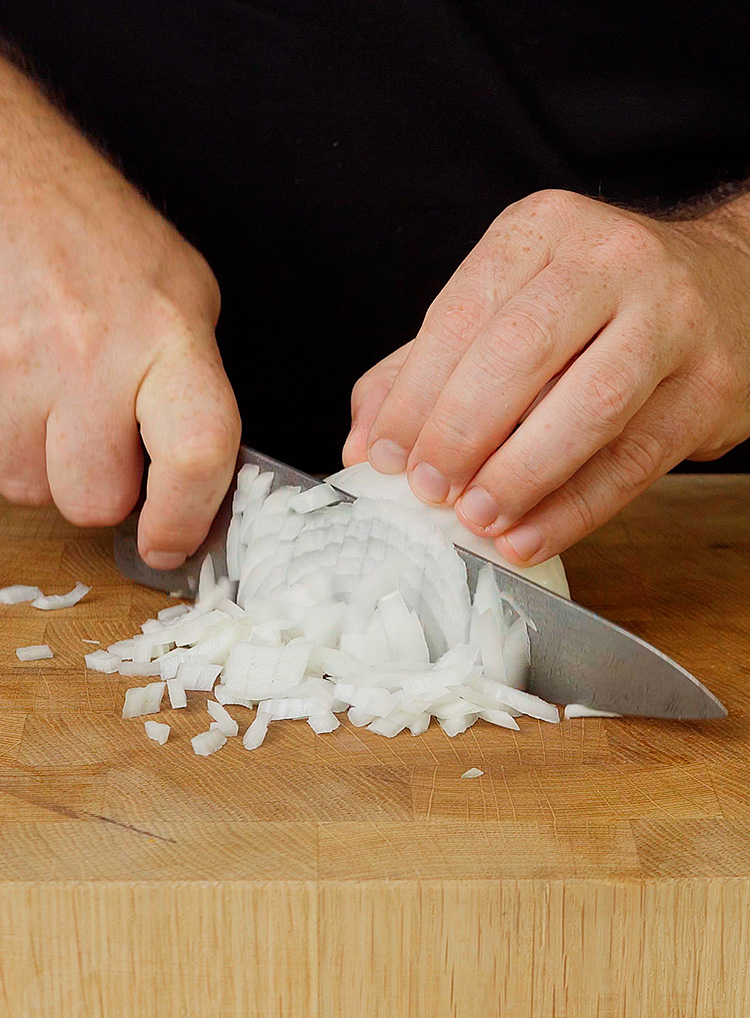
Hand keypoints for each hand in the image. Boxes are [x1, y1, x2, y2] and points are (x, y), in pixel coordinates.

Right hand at [0, 59, 239, 568]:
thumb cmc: (96, 233)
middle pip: (93, 499)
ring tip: (52, 395)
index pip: (197, 452)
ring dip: (42, 461)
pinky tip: (19, 390)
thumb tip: (204, 469)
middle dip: (99, 484)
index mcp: (169, 335)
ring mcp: (14, 366)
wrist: (11, 174)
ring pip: (28, 487)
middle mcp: (90, 355)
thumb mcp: (182, 296)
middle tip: (99, 431)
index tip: (171, 542)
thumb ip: (195, 383)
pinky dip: (5, 438)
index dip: (185, 518)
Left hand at [344, 188, 749, 563]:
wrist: (728, 286)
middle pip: (521, 352)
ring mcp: (672, 321)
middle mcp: (612, 262)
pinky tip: (527, 535)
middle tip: (427, 488)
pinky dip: (573, 509)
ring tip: (474, 518)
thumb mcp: (507, 305)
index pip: (461, 314)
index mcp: (543, 230)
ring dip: (520, 474)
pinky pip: (633, 461)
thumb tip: (363, 440)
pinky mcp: (710, 389)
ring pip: (587, 407)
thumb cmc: (593, 306)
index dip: (416, 393)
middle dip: (461, 431)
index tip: (382, 454)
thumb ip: (426, 366)